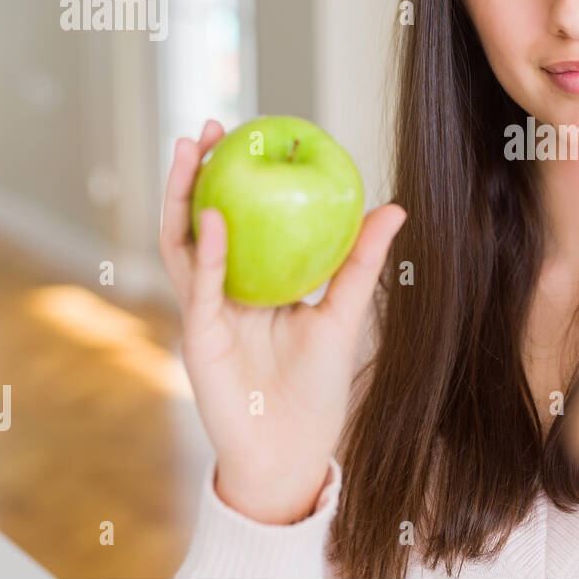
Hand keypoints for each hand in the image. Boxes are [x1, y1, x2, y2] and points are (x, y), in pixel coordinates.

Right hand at [159, 119, 405, 522]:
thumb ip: (360, 262)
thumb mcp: (344, 314)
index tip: (254, 135)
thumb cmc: (318, 387)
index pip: (241, 218)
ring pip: (185, 243)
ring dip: (184, 196)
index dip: (240, 178)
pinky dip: (207, 252)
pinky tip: (214, 217)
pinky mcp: (199, 336)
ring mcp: (206, 311)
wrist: (293, 450)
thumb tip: (394, 205)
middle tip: (211, 127)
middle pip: (201, 220)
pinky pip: (200, 287)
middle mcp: (224, 291)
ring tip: (193, 151)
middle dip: (199, 172)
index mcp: (254, 282)